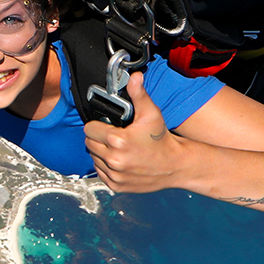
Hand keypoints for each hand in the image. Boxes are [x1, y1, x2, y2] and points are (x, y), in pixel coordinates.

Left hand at [81, 73, 187, 192]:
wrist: (174, 165)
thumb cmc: (161, 140)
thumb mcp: (151, 114)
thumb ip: (138, 94)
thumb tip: (134, 78)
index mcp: (118, 140)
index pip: (89, 129)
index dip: (97, 125)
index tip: (107, 126)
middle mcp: (114, 159)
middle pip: (89, 144)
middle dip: (98, 138)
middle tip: (113, 137)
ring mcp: (114, 174)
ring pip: (93, 158)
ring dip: (101, 153)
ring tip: (118, 148)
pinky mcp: (116, 185)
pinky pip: (100, 173)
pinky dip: (106, 167)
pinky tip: (119, 160)